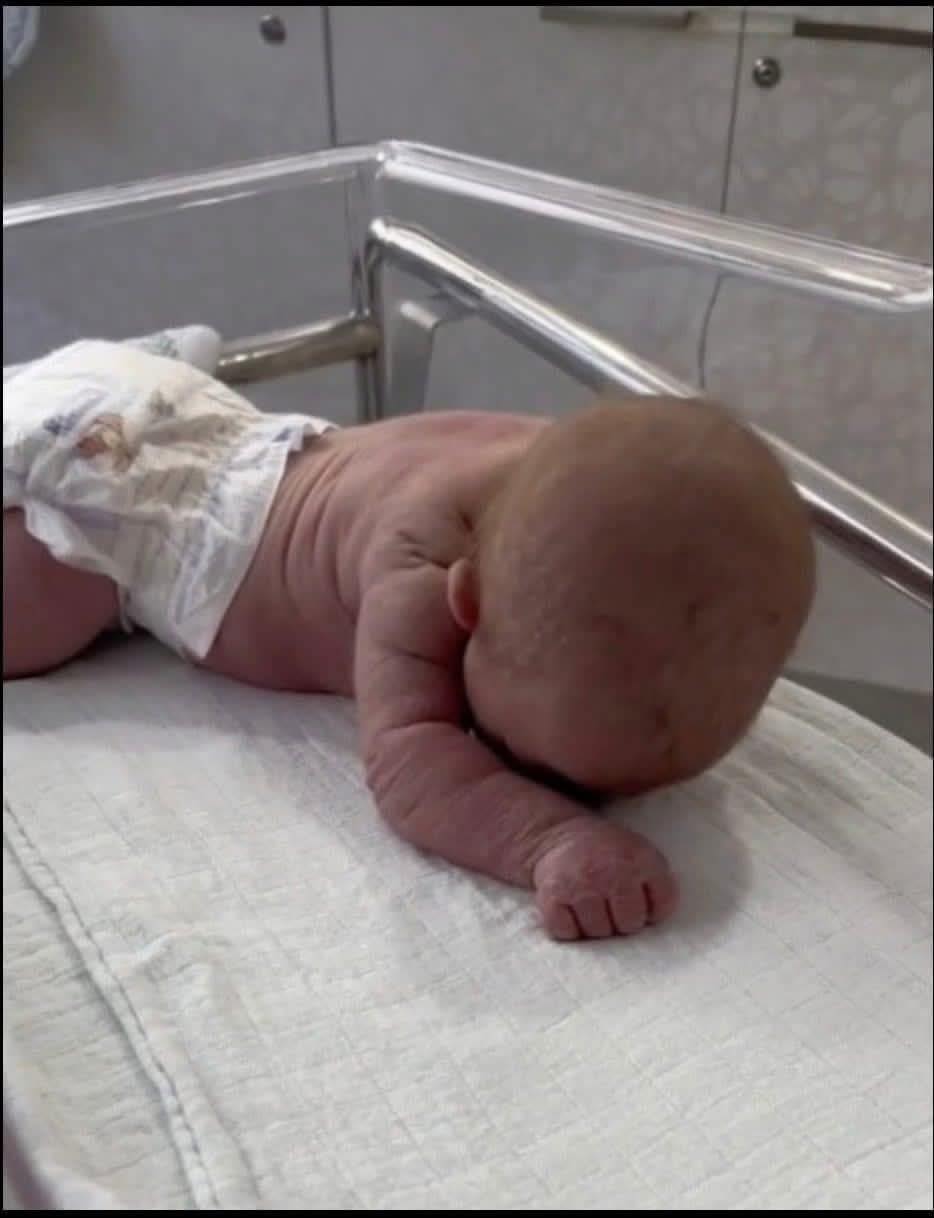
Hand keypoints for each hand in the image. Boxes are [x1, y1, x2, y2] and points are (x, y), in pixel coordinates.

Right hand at [533, 819, 677, 940]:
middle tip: (609, 902)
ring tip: (589, 903)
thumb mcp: (642, 855)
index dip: (651, 910)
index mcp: (640, 859)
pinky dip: (567, 927)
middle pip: (629, 925)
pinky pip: (567, 933)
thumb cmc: (607, 854)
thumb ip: (660, 885)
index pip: (661, 908)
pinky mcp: (552, 896)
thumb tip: (654, 922)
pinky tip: (569, 908)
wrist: (559, 835)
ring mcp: (580, 884)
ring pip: (598, 932)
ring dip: (594, 925)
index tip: (637, 899)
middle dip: (621, 920)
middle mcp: (610, 871)